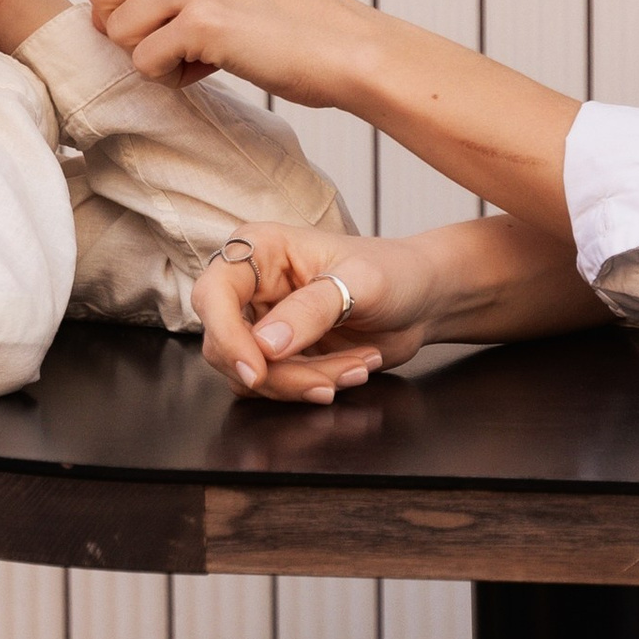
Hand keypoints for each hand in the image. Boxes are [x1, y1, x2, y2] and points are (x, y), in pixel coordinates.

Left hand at [15, 0, 376, 102]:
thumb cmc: (285, 25)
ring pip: (118, 32)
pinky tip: (218, 62)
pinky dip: (175, 76)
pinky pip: (145, 61)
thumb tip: (100, 10)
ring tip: (212, 48)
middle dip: (127, 25)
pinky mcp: (200, 16)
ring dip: (155, 55)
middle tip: (186, 34)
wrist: (347, 49)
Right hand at [193, 230, 440, 399]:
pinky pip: (273, 386)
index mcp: (260, 250)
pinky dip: (311, 387)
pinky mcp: (279, 355)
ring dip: (302, 383)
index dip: (226, 336)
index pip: (213, 295)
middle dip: (279, 373)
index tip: (257, 370)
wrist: (424, 299)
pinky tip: (352, 370)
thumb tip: (266, 345)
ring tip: (357, 367)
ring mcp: (262, 324)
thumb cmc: (395, 272)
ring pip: (250, 374)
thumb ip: (312, 310)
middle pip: (226, 345)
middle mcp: (252, 287)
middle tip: (329, 380)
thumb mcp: (361, 283)